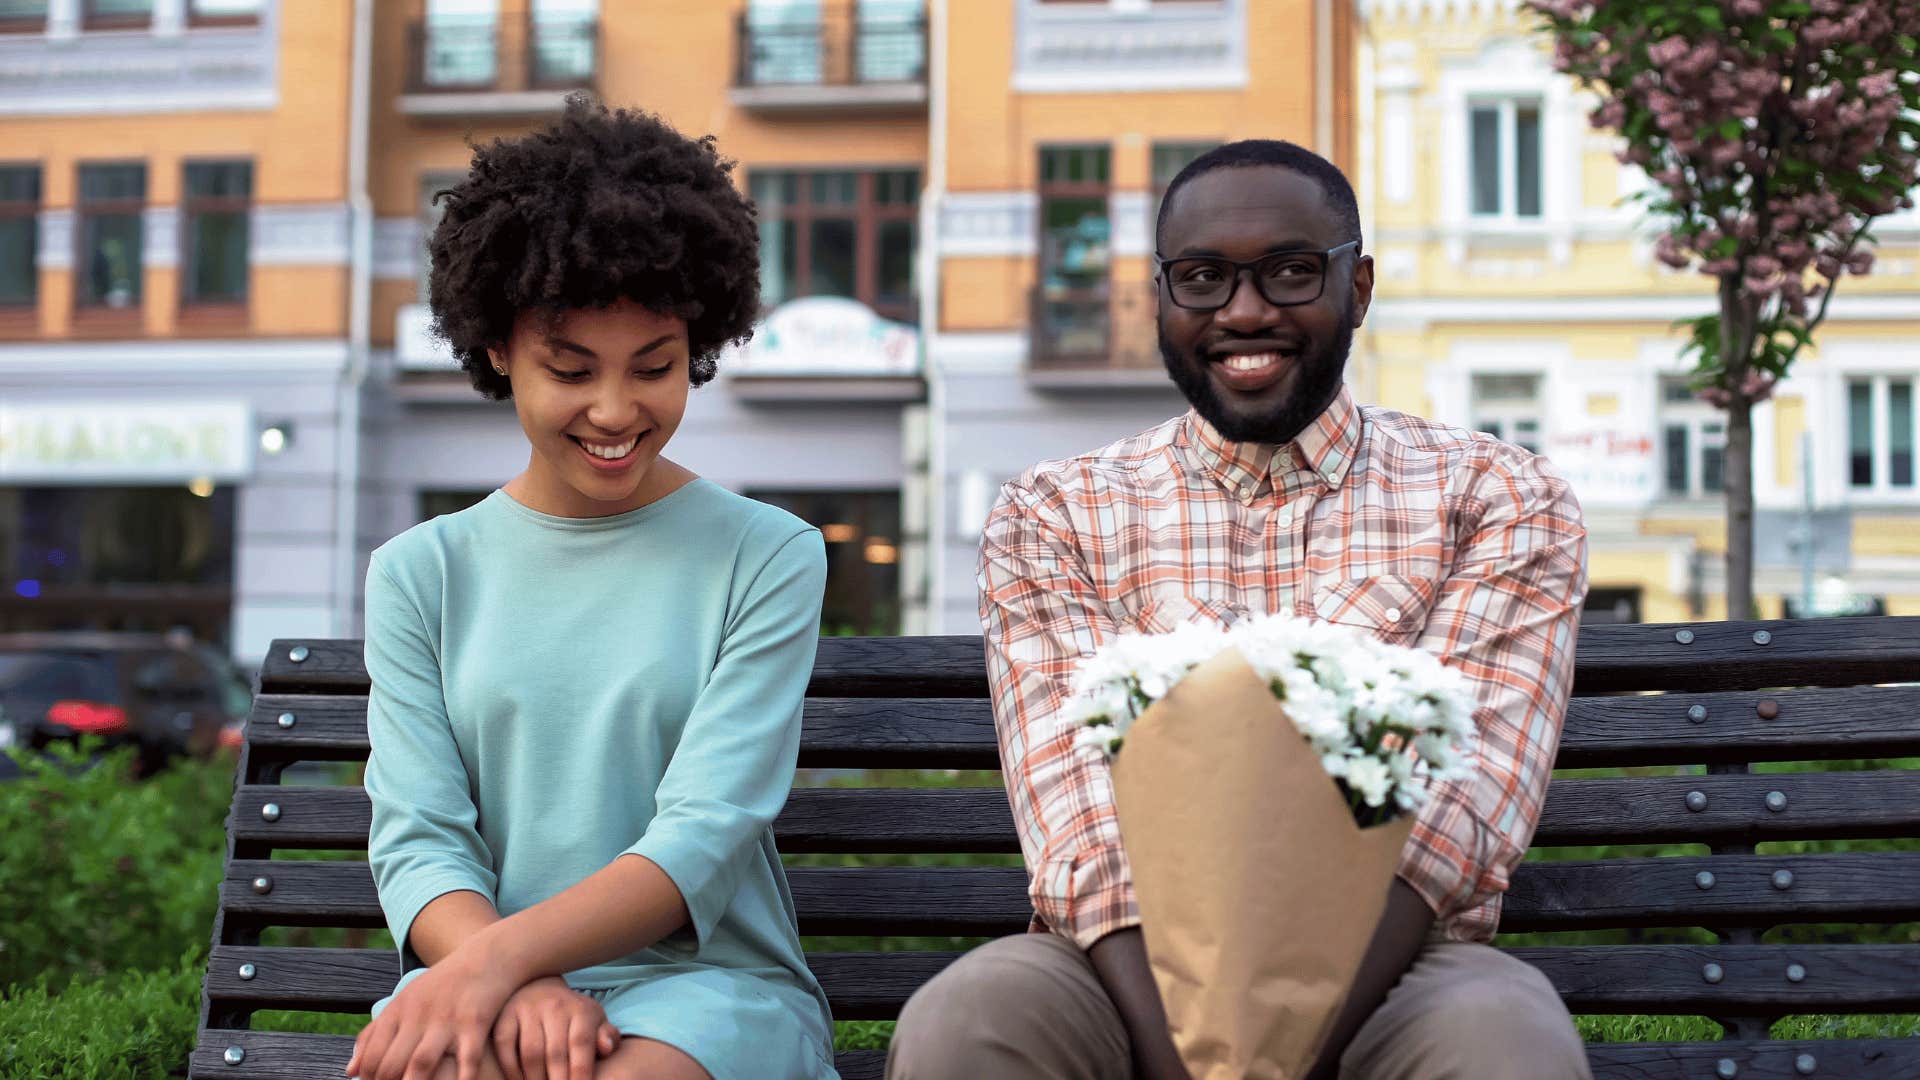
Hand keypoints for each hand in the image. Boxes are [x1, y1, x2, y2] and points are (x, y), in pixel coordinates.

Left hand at [346, 950, 520, 1079]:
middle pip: (391, 1065)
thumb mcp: (404, 1001)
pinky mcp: (475, 1022)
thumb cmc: (443, 985)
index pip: (372, 1057)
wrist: (487, 956)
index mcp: (398, 1011)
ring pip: (421, 1064)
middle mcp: (418, 1015)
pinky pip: (467, 1059)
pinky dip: (463, 1079)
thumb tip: (351, 1071)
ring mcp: (447, 1019)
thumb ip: (374, 1034)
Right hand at [492, 976, 620, 1079]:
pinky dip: (511, 1069)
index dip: (581, 1071)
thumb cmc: (573, 1016)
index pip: (581, 1043)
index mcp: (580, 1010)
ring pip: (531, 1053)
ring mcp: (528, 1009)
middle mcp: (554, 1006)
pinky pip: (505, 1046)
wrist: (540, 987)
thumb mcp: (595, 1021)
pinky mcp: (505, 1014)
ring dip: (535, 1079)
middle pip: (555, 1053)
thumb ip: (607, 1036)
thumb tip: (606, 1048)